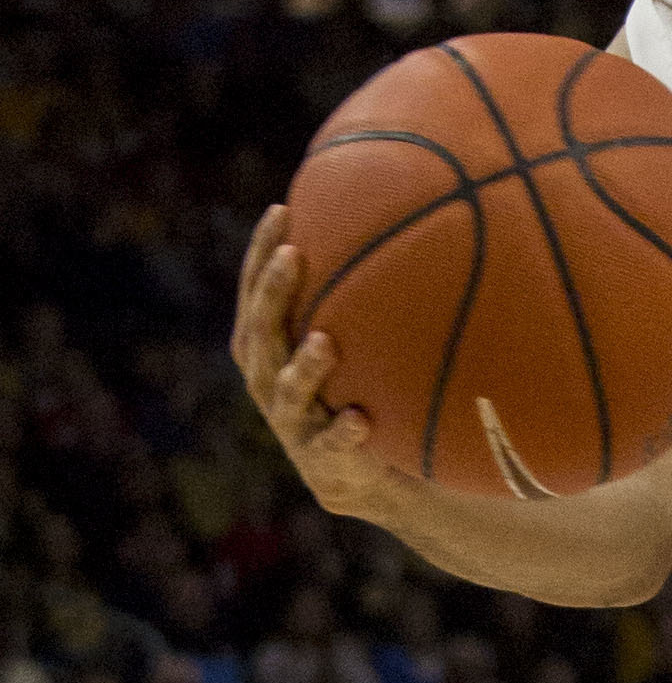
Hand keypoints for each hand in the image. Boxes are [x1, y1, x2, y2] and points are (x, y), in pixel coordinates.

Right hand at [231, 210, 396, 526]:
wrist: (365, 472)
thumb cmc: (356, 385)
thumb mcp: (351, 338)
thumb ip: (358, 293)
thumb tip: (406, 213)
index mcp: (267, 348)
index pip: (254, 292)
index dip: (261, 254)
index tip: (282, 210)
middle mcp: (269, 381)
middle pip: (262, 333)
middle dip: (273, 294)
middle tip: (294, 257)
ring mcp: (292, 423)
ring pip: (288, 391)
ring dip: (305, 367)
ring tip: (324, 342)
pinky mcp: (321, 461)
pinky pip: (331, 446)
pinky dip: (342, 433)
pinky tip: (358, 419)